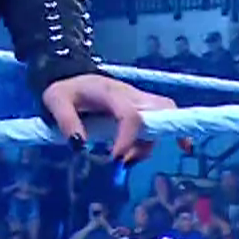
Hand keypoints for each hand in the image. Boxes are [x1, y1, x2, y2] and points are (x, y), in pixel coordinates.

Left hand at [40, 74, 176, 165]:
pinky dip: (172, 132)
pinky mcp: (142, 108)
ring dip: (151, 144)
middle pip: (160, 110)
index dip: (128, 140)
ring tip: (126, 160)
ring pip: (164, 117)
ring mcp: (139, 100)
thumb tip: (81, 146)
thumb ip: (66, 122)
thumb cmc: (64, 91)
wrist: (70, 78)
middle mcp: (130, 94)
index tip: (115, 160)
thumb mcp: (55, 102)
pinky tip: (182, 147)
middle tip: (129, 160)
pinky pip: (162, 118)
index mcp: (109, 93)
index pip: (130, 115)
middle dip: (152, 139)